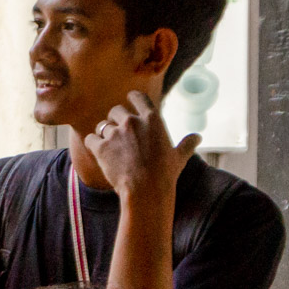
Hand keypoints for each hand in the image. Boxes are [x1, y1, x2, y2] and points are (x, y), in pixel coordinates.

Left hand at [85, 91, 199, 207]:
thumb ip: (186, 144)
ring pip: (102, 126)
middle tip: (119, 135)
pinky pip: (90, 139)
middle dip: (115, 120)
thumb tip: (198, 137)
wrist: (146, 191)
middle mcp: (132, 122)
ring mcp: (115, 133)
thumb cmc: (165, 174)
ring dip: (104, 134)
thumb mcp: (178, 157)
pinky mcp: (101, 147)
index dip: (131, 98)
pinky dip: (93, 145)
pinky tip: (98, 154)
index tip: (129, 102)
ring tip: (111, 149)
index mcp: (152, 119)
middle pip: (116, 111)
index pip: (137, 97)